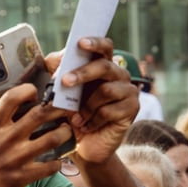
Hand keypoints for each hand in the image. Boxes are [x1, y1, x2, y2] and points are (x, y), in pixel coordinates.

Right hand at [0, 84, 71, 186]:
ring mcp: (12, 160)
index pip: (12, 97)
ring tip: (65, 134)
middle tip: (64, 111)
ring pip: (52, 138)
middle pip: (40, 113)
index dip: (28, 91)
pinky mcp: (19, 180)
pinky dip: (57, 163)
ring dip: (64, 134)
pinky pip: (50, 167)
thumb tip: (8, 114)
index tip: (35, 95)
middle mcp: (2, 140)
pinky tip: (55, 162)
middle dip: (57, 109)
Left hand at [46, 37, 137, 162]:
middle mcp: (118, 75)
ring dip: (86, 106)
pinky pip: (109, 111)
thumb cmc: (72, 113)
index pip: (104, 47)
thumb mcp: (60, 91)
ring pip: (107, 90)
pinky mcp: (132, 109)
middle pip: (105, 66)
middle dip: (83, 73)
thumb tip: (55, 58)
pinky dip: (93, 120)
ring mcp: (128, 91)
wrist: (81, 143)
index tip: (80, 43)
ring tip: (76, 117)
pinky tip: (86, 126)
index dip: (95, 43)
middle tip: (65, 82)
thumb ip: (58, 72)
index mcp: (102, 65)